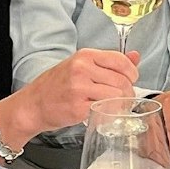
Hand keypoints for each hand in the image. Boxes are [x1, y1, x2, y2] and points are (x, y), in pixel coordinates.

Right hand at [5, 49, 140, 138]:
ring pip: (116, 95)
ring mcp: (79, 88)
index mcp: (85, 55)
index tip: (132, 80)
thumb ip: (109, 62)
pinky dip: (110, 112)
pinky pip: (105, 109)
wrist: (33, 105)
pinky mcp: (78, 107)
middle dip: (129, 91)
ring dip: (122, 103)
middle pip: (121, 80)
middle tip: (125, 98)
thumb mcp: (81, 66)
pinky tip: (104, 113)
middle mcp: (82, 69)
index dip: (132, 72)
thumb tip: (136, 56)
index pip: (120, 60)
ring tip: (116, 107)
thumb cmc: (56, 86)